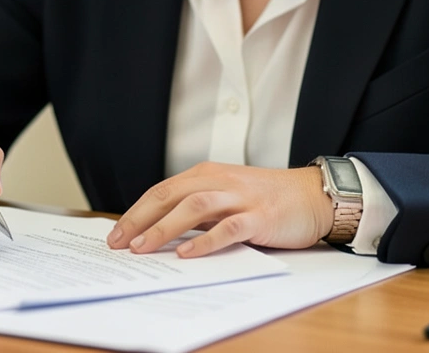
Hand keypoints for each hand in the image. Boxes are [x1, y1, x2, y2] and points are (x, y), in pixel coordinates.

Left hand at [106, 162, 334, 257]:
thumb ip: (197, 209)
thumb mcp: (226, 197)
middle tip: (118, 243)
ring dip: (164, 228)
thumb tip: (159, 231)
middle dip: (139, 220)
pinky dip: (205, 241)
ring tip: (143, 248)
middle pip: (170, 196)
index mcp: (207, 175)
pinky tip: (187, 254)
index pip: (161, 191)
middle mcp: (219, 181)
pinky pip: (228, 228)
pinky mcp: (260, 217)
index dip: (136, 213)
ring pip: (193, 208)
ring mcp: (240, 198)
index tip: (115, 235)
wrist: (313, 195)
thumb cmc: (267, 199)